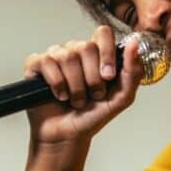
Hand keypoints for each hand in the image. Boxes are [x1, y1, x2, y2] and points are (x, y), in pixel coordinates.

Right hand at [23, 25, 142, 145]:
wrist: (69, 136)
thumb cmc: (93, 116)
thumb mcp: (122, 97)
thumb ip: (133, 71)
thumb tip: (135, 44)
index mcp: (97, 55)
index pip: (103, 33)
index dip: (107, 52)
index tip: (108, 76)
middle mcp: (76, 51)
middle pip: (85, 46)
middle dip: (92, 78)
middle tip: (93, 95)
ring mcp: (55, 57)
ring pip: (67, 56)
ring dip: (75, 86)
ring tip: (77, 100)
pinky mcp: (36, 65)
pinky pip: (46, 62)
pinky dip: (56, 84)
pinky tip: (60, 95)